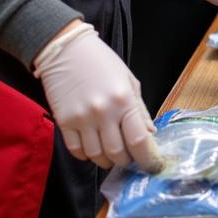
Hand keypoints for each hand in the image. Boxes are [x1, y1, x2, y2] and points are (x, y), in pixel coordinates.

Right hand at [34, 22, 161, 171]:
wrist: (68, 51)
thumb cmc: (103, 63)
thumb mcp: (130, 81)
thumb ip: (140, 109)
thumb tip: (150, 133)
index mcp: (124, 100)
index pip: (139, 140)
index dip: (148, 158)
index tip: (153, 165)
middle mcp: (104, 113)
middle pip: (118, 153)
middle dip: (127, 161)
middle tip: (132, 159)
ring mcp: (82, 119)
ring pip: (96, 156)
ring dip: (107, 161)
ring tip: (113, 155)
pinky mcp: (63, 123)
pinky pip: (76, 151)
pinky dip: (87, 156)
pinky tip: (94, 149)